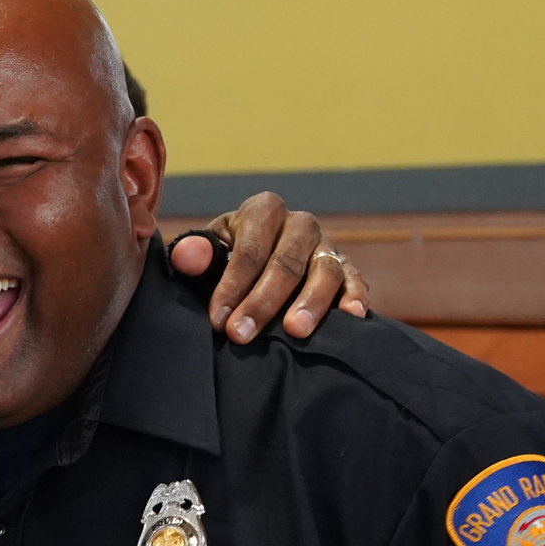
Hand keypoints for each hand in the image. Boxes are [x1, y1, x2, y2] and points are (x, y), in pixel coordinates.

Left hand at [169, 191, 370, 343]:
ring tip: (295, 331)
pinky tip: (351, 316)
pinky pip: (356, 279)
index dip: (232, 286)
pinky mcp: (347, 267)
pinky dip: (355, 296)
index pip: (250, 249)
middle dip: (262, 302)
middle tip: (242, 334)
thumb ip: (197, 255)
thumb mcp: (208, 253)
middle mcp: (300, 224)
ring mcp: (327, 245)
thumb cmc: (226, 259)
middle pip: (286, 262)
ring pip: (325, 271)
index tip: (217, 320)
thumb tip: (189, 257)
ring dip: (311, 302)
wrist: (255, 264)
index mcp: (264, 211)